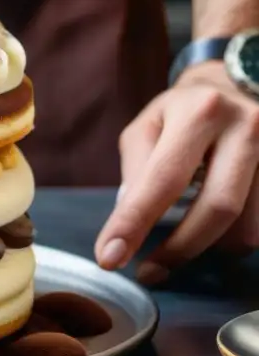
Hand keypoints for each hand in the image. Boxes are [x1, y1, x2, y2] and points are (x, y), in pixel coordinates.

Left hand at [96, 60, 258, 283]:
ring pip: (247, 227)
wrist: (241, 84)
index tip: (110, 258)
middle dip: (179, 249)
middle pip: (218, 209)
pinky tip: (212, 232)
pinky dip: (232, 239)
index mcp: (200, 113)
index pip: (163, 180)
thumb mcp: (148, 125)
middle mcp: (247, 128)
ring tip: (182, 245)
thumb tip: (128, 221)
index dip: (134, 223)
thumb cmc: (184, 111)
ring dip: (209, 248)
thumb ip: (137, 169)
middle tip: (150, 271)